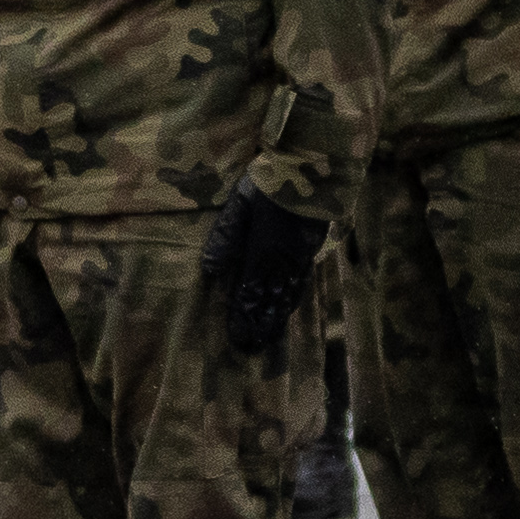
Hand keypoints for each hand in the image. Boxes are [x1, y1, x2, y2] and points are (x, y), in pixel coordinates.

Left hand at [195, 192, 326, 346]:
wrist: (310, 168)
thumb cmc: (268, 183)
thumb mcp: (239, 204)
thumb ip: (224, 236)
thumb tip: (207, 268)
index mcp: (261, 254)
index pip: (250, 295)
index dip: (243, 319)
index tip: (237, 339)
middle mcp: (282, 263)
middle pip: (270, 302)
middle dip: (260, 327)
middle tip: (252, 350)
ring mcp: (300, 259)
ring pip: (288, 296)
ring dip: (277, 319)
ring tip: (271, 339)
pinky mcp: (312, 250)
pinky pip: (302, 282)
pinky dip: (294, 300)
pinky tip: (291, 308)